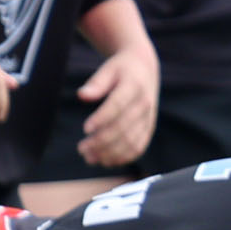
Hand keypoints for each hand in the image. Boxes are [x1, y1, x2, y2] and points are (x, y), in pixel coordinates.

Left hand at [76, 42, 158, 167]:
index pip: (117, 106)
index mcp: (134, 86)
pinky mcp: (149, 129)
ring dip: (110, 153)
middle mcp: (144, 105)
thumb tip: (82, 95)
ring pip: (131, 141)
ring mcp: (148, 119)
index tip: (85, 129)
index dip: (102, 119)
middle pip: (123, 128)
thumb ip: (96, 83)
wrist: (145, 69)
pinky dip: (123, 157)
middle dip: (102, 141)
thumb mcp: (108, 68)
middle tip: (82, 149)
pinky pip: (138, 147)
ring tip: (90, 158)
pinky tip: (106, 161)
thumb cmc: (121, 68)